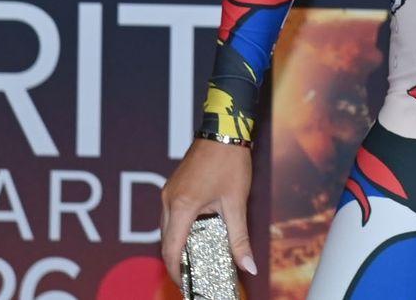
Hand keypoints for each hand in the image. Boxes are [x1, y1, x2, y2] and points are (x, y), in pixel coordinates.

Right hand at [159, 138, 258, 287]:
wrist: (224, 130)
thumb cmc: (229, 161)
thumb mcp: (236, 203)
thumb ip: (239, 238)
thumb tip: (248, 265)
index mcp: (182, 206)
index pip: (171, 249)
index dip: (176, 271)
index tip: (186, 284)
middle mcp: (169, 200)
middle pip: (167, 241)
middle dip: (179, 261)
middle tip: (195, 275)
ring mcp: (169, 192)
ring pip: (168, 229)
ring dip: (180, 244)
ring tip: (198, 258)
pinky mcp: (173, 187)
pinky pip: (171, 216)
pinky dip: (181, 229)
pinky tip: (198, 234)